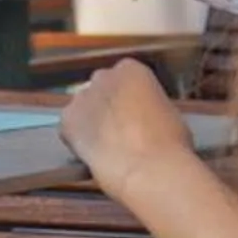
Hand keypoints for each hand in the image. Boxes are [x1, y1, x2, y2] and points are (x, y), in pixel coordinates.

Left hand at [59, 58, 190, 176]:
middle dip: (108, 106)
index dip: (130, 99)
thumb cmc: (170, 143)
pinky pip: (69, 128)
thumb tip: (144, 115)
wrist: (149, 168)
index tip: (136, 116)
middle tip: (120, 131)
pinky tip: (92, 155)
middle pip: (102, 89)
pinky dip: (77, 140)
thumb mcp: (168, 112)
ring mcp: (81, 97)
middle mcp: (102, 76)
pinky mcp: (66, 120)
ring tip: (105, 147)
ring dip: (91, 122)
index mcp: (131, 69)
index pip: (126, 78)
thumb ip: (149, 105)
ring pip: (84, 108)